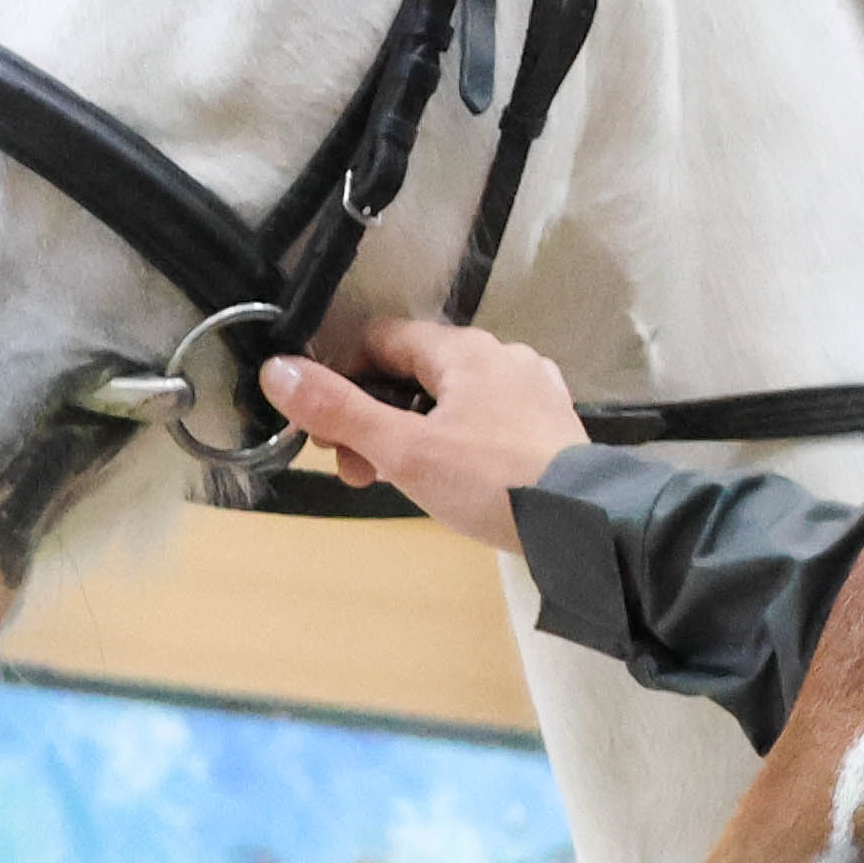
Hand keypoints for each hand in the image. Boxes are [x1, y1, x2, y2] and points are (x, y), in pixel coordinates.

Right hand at [255, 318, 583, 542]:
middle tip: (361, 474)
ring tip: (402, 485)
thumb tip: (277, 369)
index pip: (379, 340)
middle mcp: (500, 355)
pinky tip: (454, 484)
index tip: (328, 435)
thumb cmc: (491, 481)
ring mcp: (530, 388)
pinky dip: (455, 445)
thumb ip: (339, 410)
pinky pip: (484, 422)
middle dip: (374, 420)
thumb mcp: (404, 450)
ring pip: (448, 401)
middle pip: (412, 373)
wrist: (586, 521)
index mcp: (463, 349)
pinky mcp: (549, 423)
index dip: (342, 381)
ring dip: (411, 437)